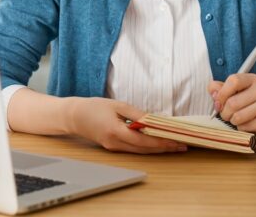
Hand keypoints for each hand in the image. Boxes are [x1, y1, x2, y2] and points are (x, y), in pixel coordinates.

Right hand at [66, 97, 187, 153]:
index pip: (144, 141)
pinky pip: (133, 149)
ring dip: (157, 149)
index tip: (176, 140)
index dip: (161, 142)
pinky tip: (156, 142)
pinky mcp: (113, 147)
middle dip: (164, 148)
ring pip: (140, 151)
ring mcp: (114, 148)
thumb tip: (154, 120)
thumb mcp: (116, 105)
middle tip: (182, 145)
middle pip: (145, 149)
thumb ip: (136, 114)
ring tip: (173, 145)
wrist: (73, 116)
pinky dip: (146, 146)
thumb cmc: (93, 107)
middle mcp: (115, 144)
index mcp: (116, 132)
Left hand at [208, 74, 255, 136]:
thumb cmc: (252, 102)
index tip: (218, 102)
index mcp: (253, 79)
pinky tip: (247, 125)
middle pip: (232, 102)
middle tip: (226, 115)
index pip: (233, 81)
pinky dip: (241, 128)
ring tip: (237, 120)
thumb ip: (222, 88)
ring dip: (232, 121)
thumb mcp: (238, 91)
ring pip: (237, 116)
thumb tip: (212, 91)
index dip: (221, 94)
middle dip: (224, 112)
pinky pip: (245, 127)